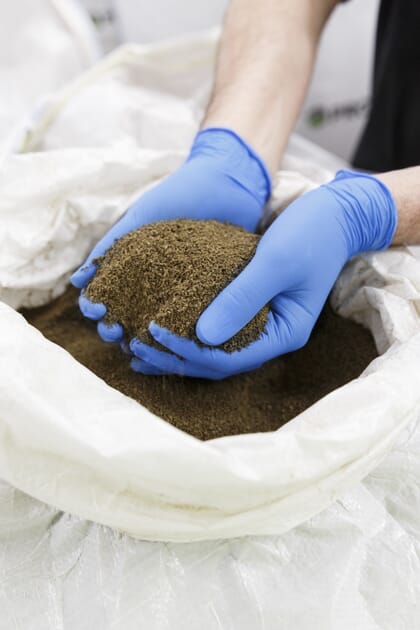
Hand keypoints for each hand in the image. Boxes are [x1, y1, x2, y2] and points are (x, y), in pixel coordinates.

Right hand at [70, 127, 270, 351]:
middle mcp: (157, 281)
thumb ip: (113, 244)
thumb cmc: (181, 194)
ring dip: (146, 337)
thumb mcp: (143, 217)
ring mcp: (185, 289)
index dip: (97, 306)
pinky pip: (197, 318)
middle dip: (116, 327)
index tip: (97, 312)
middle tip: (117, 332)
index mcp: (136, 264)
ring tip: (141, 344)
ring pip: (161, 323)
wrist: (231, 180)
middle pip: (129, 314)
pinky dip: (185, 333)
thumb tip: (78, 282)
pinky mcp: (213, 293)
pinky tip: (179, 343)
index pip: (108, 294)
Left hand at [130, 170, 396, 378]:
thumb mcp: (274, 263)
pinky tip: (159, 324)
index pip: (230, 358)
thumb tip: (200, 336)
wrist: (334, 215)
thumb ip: (241, 298)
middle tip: (134, 348)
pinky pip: (215, 325)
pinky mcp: (250, 306)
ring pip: (213, 348)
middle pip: (218, 361)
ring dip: (176, 350)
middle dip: (175, 358)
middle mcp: (271, 336)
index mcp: (283, 333)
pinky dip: (187, 328)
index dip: (189, 352)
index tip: (153, 333)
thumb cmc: (309, 235)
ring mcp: (261, 323)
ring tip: (136, 348)